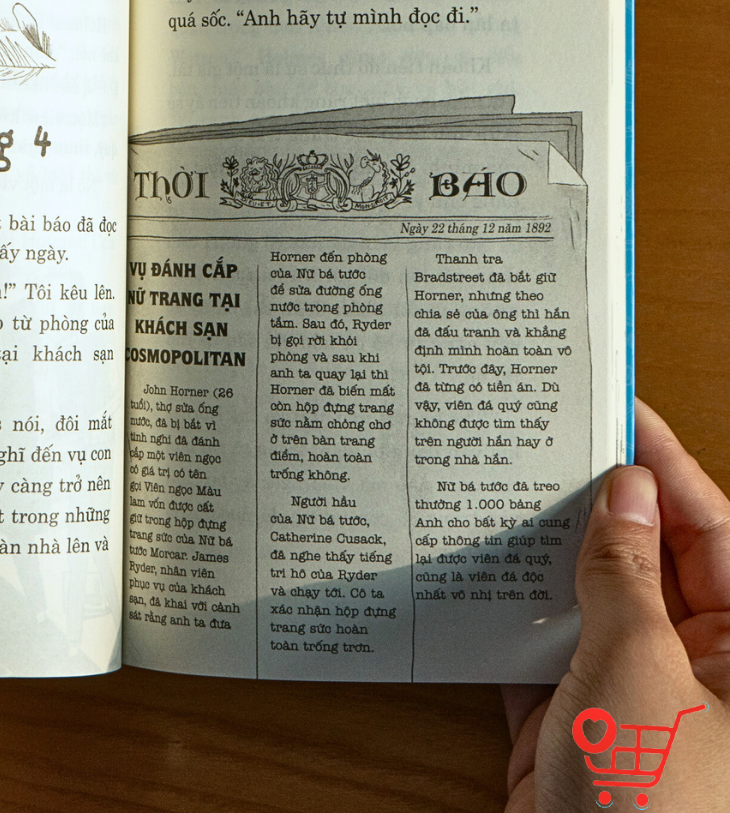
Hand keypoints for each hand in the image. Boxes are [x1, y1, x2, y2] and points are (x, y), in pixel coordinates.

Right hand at [504, 399, 729, 809]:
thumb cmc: (653, 809)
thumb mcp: (639, 670)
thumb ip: (626, 575)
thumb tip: (622, 491)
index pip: (711, 529)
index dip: (665, 464)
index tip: (618, 407)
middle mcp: (698, 668)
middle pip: (649, 558)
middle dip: (598, 502)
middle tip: (547, 438)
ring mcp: (631, 696)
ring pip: (589, 598)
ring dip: (546, 553)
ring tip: (501, 488)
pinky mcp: (573, 724)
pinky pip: (541, 646)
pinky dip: (508, 612)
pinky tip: (473, 571)